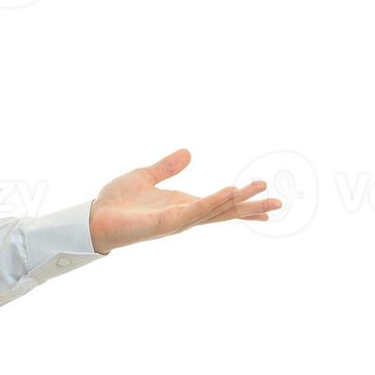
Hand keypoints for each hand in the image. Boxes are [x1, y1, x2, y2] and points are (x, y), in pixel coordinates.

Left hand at [87, 148, 280, 254]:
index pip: (220, 204)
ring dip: (239, 200)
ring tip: (262, 190)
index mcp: (183, 204)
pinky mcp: (166, 222)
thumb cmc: (118, 202)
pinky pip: (194, 211)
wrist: (94, 217)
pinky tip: (229, 192)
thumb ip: (167, 167)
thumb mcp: (146, 176)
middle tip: (280, 202)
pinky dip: (212, 202)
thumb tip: (188, 152)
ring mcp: (178, 220)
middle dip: (251, 207)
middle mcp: (185, 214)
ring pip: (215, 210)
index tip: (268, 205)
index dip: (242, 203)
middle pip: (225, 211)